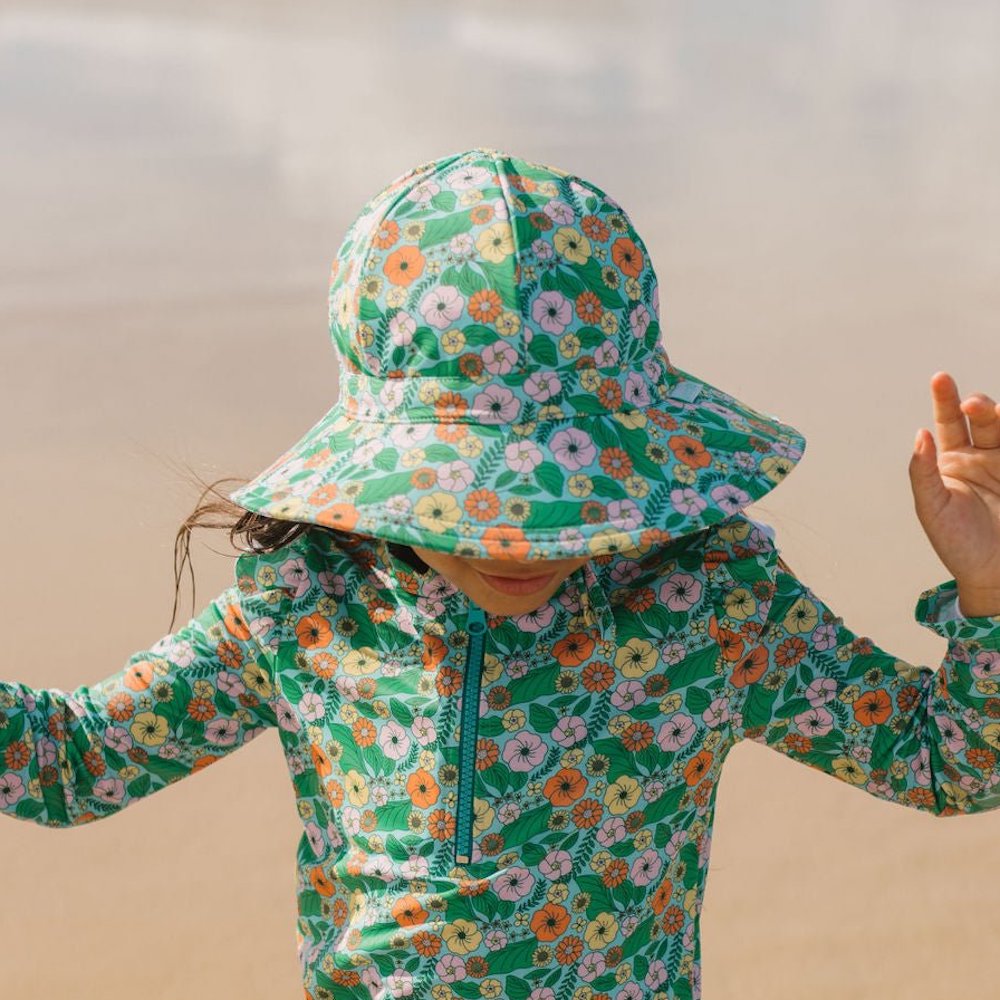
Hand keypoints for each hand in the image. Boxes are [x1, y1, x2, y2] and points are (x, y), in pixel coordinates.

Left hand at [909, 371, 999, 615]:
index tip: (940, 378)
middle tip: (973, 406)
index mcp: (952, 461)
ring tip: (989, 411)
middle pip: (984, 419)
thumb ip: (923, 472)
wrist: (996, 575)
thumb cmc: (958, 545)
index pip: (948, 422)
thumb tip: (919, 435)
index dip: (945, 399)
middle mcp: (983, 457)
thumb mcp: (932, 508)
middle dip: (980, 406)